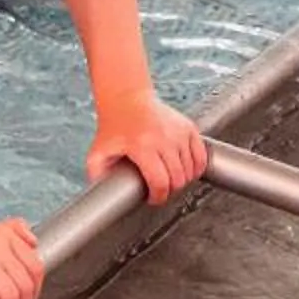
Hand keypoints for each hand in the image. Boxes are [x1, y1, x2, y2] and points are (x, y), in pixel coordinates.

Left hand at [90, 91, 208, 203]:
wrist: (127, 99)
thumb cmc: (115, 126)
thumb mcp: (99, 152)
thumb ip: (98, 175)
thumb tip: (102, 194)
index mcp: (142, 146)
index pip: (160, 182)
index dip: (158, 197)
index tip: (153, 198)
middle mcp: (164, 138)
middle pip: (178, 179)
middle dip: (170, 190)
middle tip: (161, 189)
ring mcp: (178, 132)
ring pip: (190, 170)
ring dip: (183, 180)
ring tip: (171, 179)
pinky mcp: (189, 127)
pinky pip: (201, 156)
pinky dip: (197, 168)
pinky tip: (187, 171)